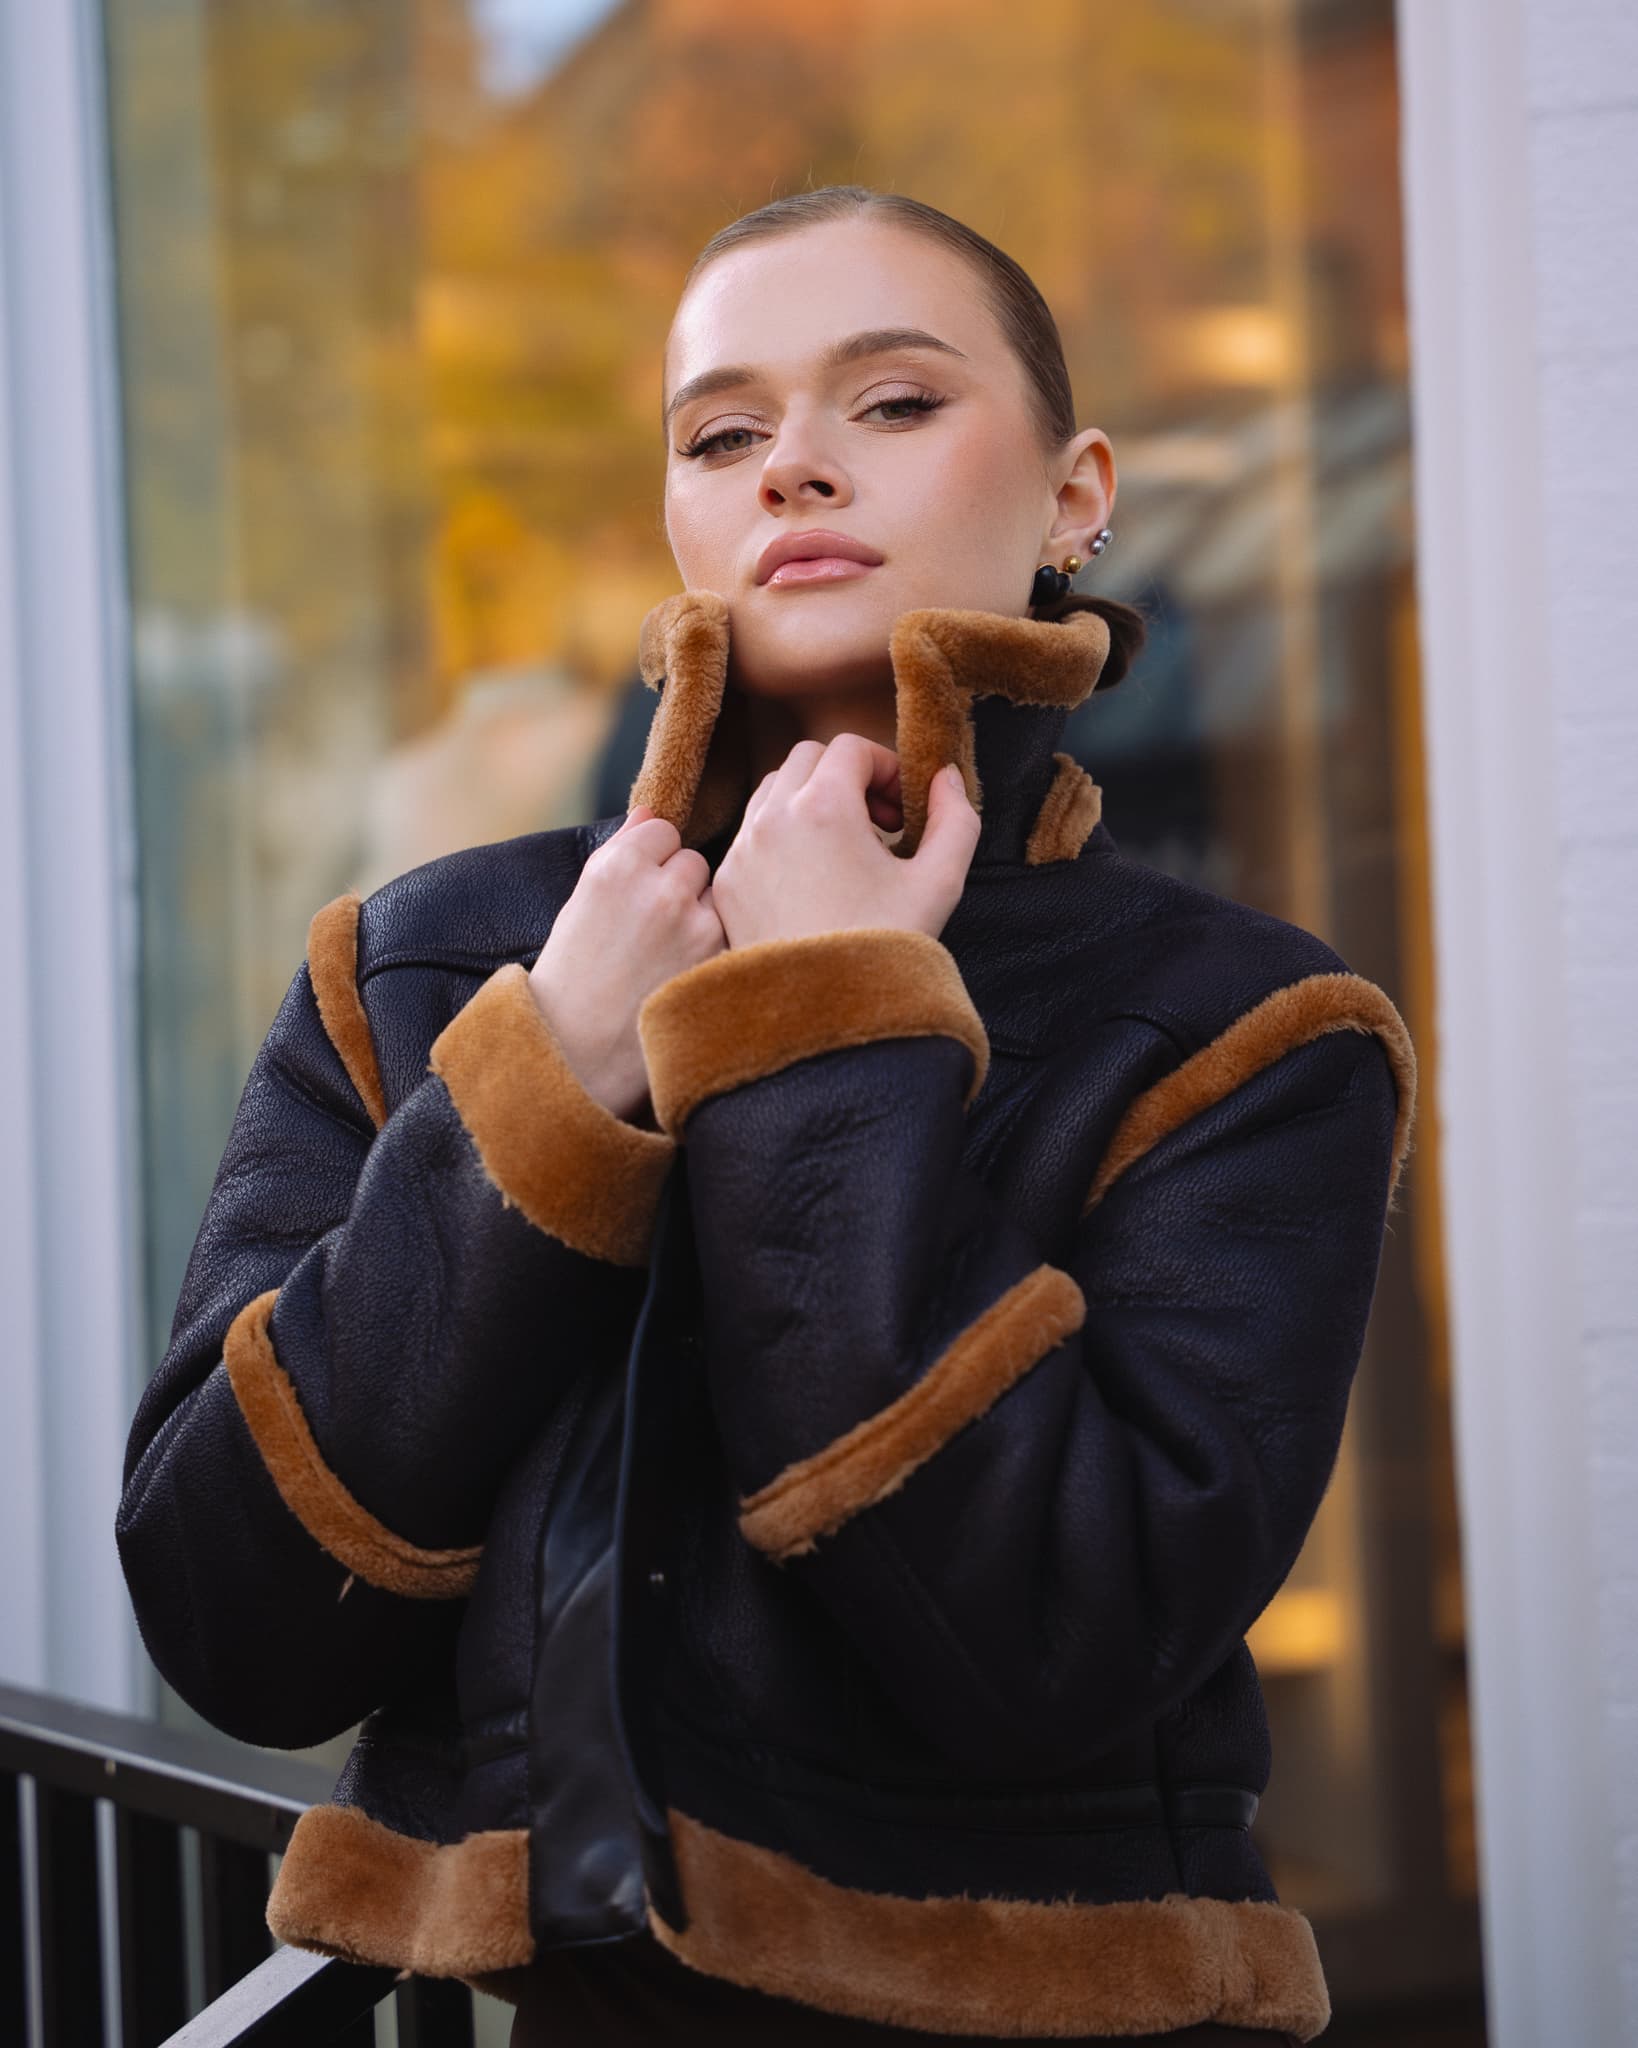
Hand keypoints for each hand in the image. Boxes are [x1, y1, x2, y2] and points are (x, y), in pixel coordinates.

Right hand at [528, 806, 725, 1120]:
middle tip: (654, 929)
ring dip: (702, 917)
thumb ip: (619, 853)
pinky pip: (728, 934)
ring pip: (717, 896)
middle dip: (680, 886)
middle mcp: (658, 886)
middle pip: (694, 861)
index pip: (663, 830)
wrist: (576, 1053)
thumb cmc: (572, 978)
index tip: (639, 890)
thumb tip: (651, 813)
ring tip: (667, 956)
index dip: (654, 860)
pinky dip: (716, 949)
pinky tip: (685, 974)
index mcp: (616, 865)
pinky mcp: (719, 958)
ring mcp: (694, 923)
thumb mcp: (580, 904)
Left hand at [710, 736, 979, 949]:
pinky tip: (813, 880)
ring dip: (811, 803)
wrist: (826, 1016)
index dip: (885, 768)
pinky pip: (751, 836)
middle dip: (846, 779)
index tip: (903, 809)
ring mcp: (742, 851)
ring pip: (773, 792)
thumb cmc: (885, 949)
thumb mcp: (941, 881)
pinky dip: (782, 839)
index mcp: (824, 806)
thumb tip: (946, 779)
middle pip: (808, 759)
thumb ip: (956, 818)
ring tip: (845, 851)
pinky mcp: (728, 885)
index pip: (851, 748)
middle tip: (879, 825)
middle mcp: (773, 819)